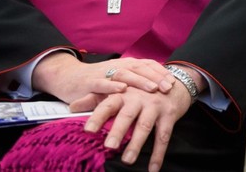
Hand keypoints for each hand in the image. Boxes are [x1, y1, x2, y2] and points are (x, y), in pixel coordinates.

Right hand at [33, 53, 174, 106]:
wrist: (67, 77)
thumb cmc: (97, 82)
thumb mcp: (118, 81)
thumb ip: (134, 83)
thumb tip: (158, 91)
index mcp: (126, 65)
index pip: (147, 65)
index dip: (161, 72)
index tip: (174, 82)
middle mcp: (117, 66)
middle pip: (140, 68)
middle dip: (156, 77)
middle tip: (169, 87)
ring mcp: (103, 73)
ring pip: (124, 73)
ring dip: (139, 80)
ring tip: (152, 88)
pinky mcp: (89, 82)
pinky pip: (102, 83)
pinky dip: (112, 85)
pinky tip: (122, 89)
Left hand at [77, 80, 193, 171]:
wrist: (174, 82)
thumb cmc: (140, 90)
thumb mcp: (118, 91)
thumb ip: (94, 99)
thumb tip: (71, 107)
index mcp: (123, 94)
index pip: (107, 105)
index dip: (97, 117)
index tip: (88, 130)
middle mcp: (138, 99)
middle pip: (127, 116)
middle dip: (118, 131)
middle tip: (109, 146)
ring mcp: (155, 107)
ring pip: (144, 126)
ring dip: (136, 144)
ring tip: (127, 160)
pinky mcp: (169, 115)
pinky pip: (164, 136)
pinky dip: (158, 154)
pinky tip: (153, 168)